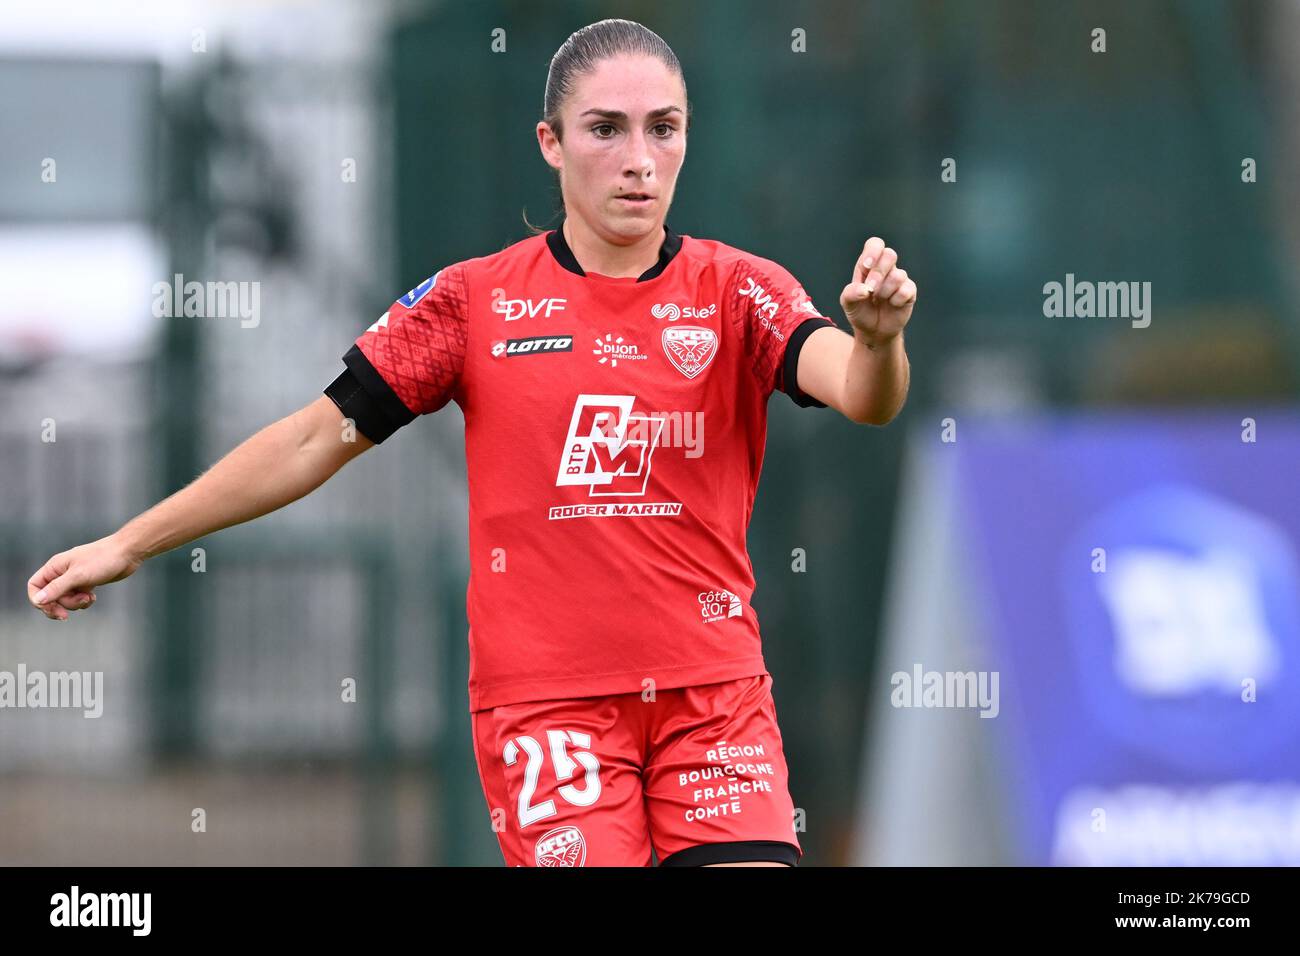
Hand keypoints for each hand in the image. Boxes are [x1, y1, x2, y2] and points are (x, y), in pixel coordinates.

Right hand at [27, 534, 142, 620]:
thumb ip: (57, 588)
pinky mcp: (86, 583)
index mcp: (54, 567)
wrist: (127, 553)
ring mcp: (74, 578)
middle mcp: (61, 573)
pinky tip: (94, 597)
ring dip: (75, 603)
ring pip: (65, 599)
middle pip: (50, 597)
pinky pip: (77, 598)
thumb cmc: (103, 559)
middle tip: (78, 604)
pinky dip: (84, 601)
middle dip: (63, 604)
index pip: (34, 586)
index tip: (53, 609)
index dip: (39, 600)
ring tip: (89, 597)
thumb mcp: (78, 576)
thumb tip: (38, 600)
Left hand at [840, 237, 916, 347]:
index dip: (873, 251)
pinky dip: (896, 300)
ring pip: (898, 275)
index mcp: (869, 265)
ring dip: (885, 291)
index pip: (875, 244)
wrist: (873, 330)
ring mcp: (899, 278)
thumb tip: (865, 289)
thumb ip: (851, 293)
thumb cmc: (860, 311)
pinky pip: (907, 289)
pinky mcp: (909, 291)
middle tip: (871, 290)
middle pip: (890, 254)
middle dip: (879, 273)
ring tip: (880, 300)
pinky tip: (892, 305)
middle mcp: (885, 268)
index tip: (867, 266)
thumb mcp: (848, 303)